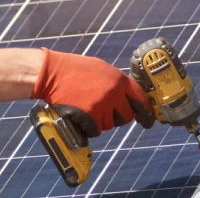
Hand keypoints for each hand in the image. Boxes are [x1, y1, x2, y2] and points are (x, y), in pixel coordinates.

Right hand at [32, 48, 152, 136]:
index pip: (140, 99)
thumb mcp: (101, 69)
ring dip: (101, 121)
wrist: (50, 73)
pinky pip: (96, 130)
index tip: (148, 120)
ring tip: (88, 108)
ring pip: (110, 124)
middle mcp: (113, 93)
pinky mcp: (88, 116)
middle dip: (119, 117)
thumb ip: (116, 82)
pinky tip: (81, 115)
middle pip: (127, 116)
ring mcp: (101, 105)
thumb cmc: (73, 69)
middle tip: (107, 113)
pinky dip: (89, 127)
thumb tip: (129, 97)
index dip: (146, 112)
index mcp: (119, 80)